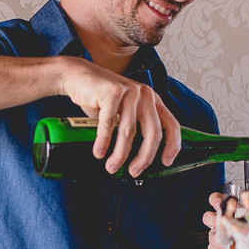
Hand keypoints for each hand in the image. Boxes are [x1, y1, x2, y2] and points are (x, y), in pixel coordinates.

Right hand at [60, 58, 180, 175]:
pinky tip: (99, 153)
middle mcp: (145, 95)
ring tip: (111, 167)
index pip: (171, 124)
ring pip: (128, 131)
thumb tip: (137, 158)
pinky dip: (103, 141)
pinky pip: (108, 124)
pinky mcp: (112, 92)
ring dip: (120, 154)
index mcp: (152, 100)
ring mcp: (129, 92)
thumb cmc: (99, 98)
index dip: (172, 145)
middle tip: (134, 171)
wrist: (77, 77)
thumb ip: (134, 127)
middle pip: (152, 133)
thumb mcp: (123, 112)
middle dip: (144, 157)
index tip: (166, 162)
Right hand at [203, 191, 237, 248]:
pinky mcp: (217, 248)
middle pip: (207, 218)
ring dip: (219, 242)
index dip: (215, 200)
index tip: (219, 204)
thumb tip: (247, 196)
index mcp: (225, 208)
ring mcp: (216, 234)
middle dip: (214, 221)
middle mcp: (217, 220)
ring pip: (210, 237)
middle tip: (223, 224)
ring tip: (230, 246)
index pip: (214, 199)